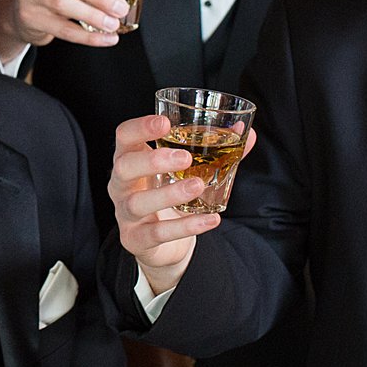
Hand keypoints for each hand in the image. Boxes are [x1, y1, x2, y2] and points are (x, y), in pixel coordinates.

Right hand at [108, 114, 251, 297]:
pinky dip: (185, 226)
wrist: (162, 243)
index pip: (124, 136)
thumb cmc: (169, 194)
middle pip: (124, 167)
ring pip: (138, 202)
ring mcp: (125, 213)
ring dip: (169, 193)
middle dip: (153, 160)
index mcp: (131, 159)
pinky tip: (211, 219)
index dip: (140, 127)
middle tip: (185, 158)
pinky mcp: (135, 239)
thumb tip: (246, 133)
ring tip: (198, 186)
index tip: (165, 123)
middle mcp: (121, 184)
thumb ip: (215, 151)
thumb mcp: (186, 170)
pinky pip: (158, 233)